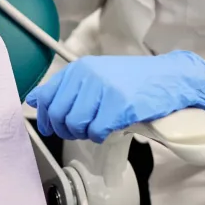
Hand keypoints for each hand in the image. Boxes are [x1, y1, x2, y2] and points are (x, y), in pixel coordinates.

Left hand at [25, 51, 204, 142]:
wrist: (169, 78)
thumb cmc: (134, 79)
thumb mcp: (97, 74)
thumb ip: (67, 86)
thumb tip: (35, 100)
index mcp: (80, 68)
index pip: (47, 96)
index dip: (46, 116)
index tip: (49, 126)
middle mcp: (88, 76)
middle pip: (60, 115)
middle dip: (66, 129)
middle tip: (80, 130)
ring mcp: (104, 90)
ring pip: (76, 125)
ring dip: (85, 133)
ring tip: (98, 127)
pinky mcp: (119, 106)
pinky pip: (97, 131)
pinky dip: (102, 136)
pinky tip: (111, 129)